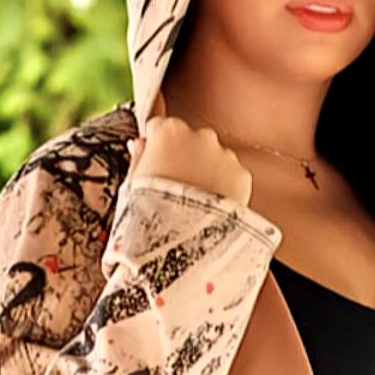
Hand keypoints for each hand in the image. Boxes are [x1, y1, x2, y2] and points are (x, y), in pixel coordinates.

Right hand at [130, 112, 254, 209]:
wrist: (183, 246)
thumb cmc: (151, 217)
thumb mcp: (133, 186)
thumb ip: (138, 158)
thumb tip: (140, 144)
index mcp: (167, 132)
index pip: (159, 128)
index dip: (155, 148)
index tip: (155, 164)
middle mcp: (199, 136)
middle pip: (189, 140)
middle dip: (184, 158)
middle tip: (176, 189)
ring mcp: (224, 154)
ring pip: (214, 157)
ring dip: (207, 173)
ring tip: (195, 203)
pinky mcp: (241, 175)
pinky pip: (232, 177)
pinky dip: (225, 189)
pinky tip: (211, 209)